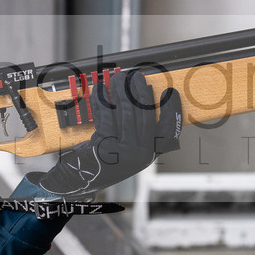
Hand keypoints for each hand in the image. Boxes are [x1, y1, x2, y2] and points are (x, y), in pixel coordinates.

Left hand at [29, 71, 182, 198]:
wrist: (82, 178)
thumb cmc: (106, 159)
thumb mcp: (129, 150)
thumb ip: (139, 131)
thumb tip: (142, 98)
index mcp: (149, 155)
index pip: (168, 131)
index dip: (172, 111)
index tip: (170, 93)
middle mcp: (140, 155)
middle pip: (144, 115)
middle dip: (140, 92)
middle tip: (136, 76)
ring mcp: (123, 151)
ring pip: (125, 112)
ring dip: (121, 91)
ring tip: (118, 78)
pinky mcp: (106, 146)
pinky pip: (106, 116)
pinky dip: (102, 100)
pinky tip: (100, 89)